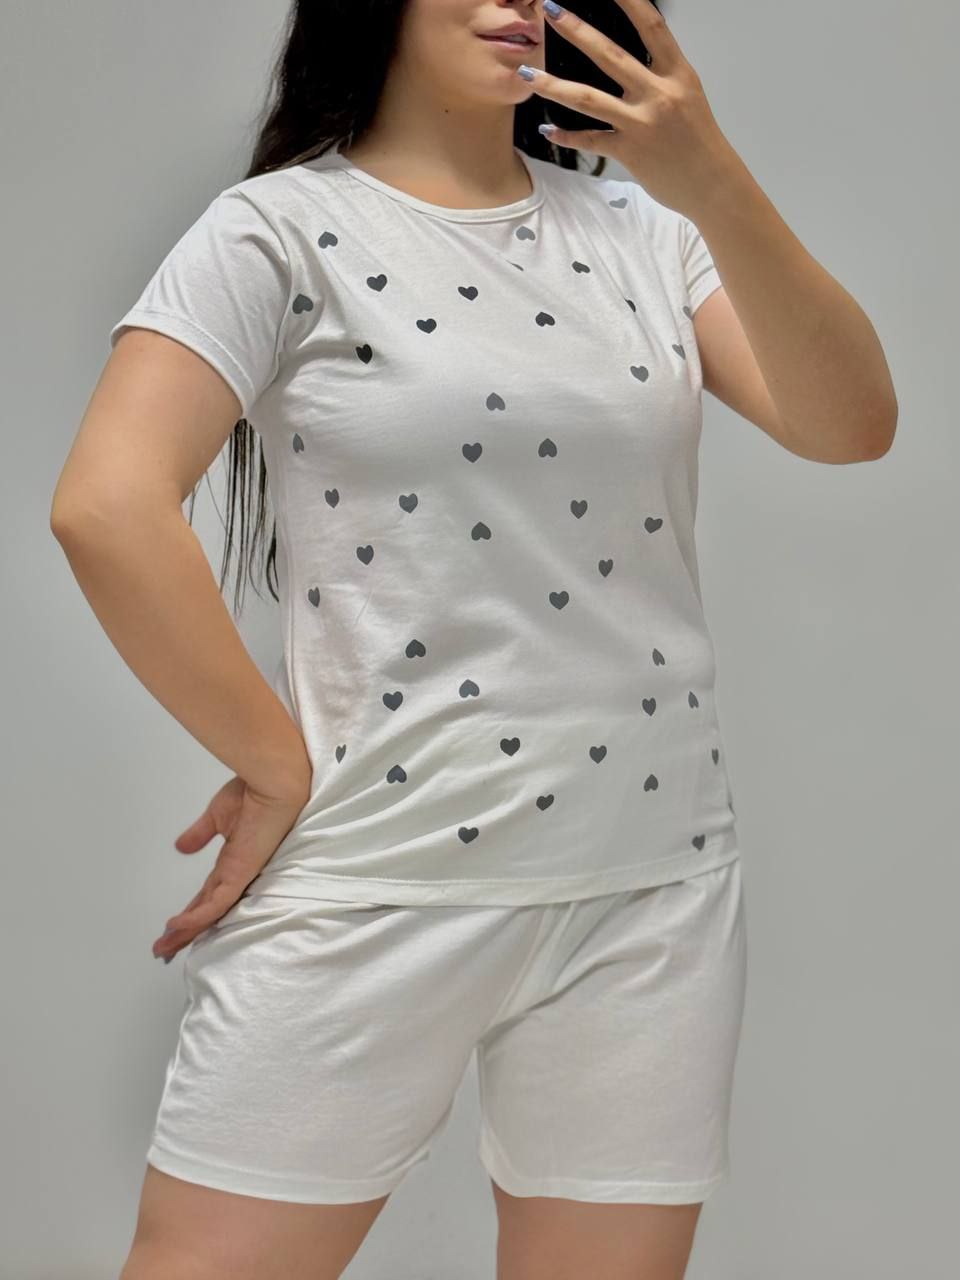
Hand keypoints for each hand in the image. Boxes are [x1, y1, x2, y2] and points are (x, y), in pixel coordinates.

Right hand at [151, 772, 309, 962]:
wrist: (273, 782)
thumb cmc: (254, 792)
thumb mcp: (218, 816)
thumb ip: (201, 834)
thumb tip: (181, 847)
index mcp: (232, 861)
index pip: (207, 894)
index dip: (191, 911)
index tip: (173, 927)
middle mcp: (236, 874)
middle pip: (207, 911)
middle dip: (185, 932)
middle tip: (165, 950)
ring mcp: (239, 876)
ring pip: (210, 914)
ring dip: (186, 932)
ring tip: (165, 949)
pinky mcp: (241, 873)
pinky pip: (217, 902)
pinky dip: (197, 916)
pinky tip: (178, 927)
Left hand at [529, 0, 740, 220]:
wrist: (713, 186)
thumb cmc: (699, 140)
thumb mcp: (687, 95)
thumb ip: (661, 74)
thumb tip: (631, 55)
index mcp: (677, 74)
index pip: (651, 25)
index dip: (629, 1)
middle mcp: (658, 95)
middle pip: (610, 55)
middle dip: (576, 30)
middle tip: (549, 10)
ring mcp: (642, 124)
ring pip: (588, 99)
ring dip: (553, 85)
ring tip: (526, 73)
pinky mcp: (629, 153)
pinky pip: (590, 141)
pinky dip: (567, 136)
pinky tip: (547, 129)